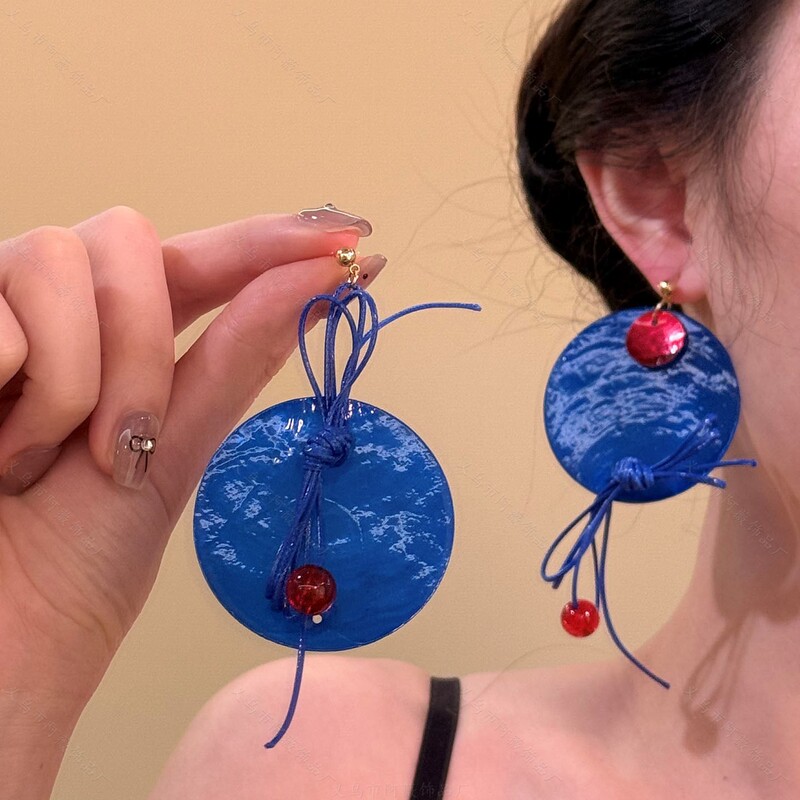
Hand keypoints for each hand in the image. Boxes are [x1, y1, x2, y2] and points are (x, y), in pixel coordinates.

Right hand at [0, 204, 384, 705]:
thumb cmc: (67, 572)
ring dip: (79, 375)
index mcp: (117, 348)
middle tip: (123, 444)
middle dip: (145, 343)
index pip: (200, 264)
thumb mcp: (167, 462)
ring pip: (59, 256)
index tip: (349, 238)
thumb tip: (314, 285)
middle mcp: (54, 317)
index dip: (268, 243)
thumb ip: (233, 364)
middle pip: (128, 241)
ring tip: (38, 460)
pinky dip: (15, 380)